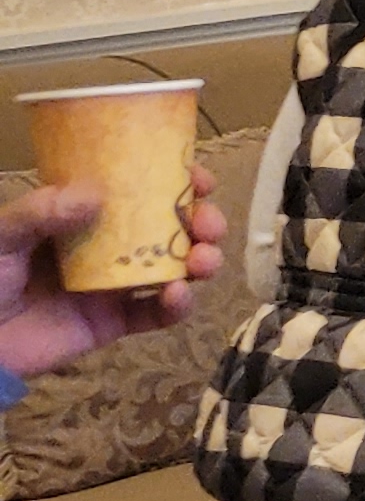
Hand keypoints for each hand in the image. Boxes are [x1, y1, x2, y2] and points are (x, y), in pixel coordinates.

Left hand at [0, 171, 228, 380]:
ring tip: (204, 261)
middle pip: (168, 228)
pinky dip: (177, 306)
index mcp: (83, 217)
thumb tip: (96, 194)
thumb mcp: (3, 236)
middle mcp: (106, 247)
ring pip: (174, 268)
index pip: (136, 191)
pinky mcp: (115, 322)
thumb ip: (42, 211)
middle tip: (208, 225)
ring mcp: (114, 285)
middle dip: (200, 222)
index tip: (198, 178)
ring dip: (201, 260)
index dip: (174, 182)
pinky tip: (178, 295)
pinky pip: (157, 314)